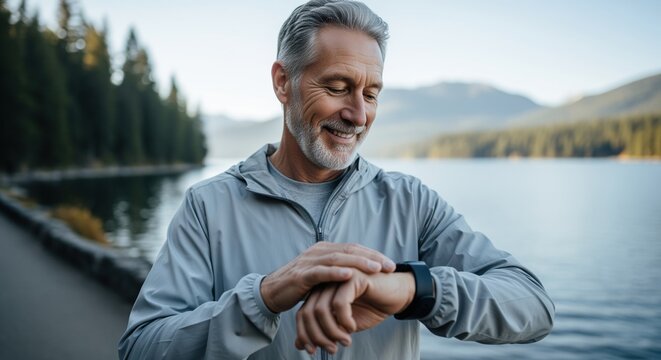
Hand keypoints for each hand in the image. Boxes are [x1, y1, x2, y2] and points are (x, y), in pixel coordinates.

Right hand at [260, 242, 395, 312]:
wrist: (272, 292)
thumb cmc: (300, 285)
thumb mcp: (322, 274)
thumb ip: (338, 270)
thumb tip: (361, 272)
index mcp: (325, 249)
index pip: (354, 248)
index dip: (374, 254)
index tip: (391, 264)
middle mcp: (318, 251)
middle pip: (350, 250)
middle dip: (372, 258)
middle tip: (390, 266)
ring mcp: (309, 262)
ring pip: (339, 259)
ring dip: (359, 263)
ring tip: (376, 269)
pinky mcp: (301, 275)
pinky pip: (321, 272)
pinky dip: (336, 273)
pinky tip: (350, 275)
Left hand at [294, 270, 414, 353]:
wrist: (397, 294)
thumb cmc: (371, 307)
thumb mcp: (343, 325)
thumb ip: (323, 331)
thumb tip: (301, 345)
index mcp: (321, 292)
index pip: (302, 314)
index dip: (305, 335)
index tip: (312, 350)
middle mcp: (326, 283)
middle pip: (308, 313)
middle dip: (317, 336)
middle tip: (332, 349)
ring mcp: (337, 278)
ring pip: (321, 309)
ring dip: (331, 332)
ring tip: (345, 341)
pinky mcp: (351, 277)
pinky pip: (339, 303)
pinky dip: (344, 321)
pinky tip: (352, 327)